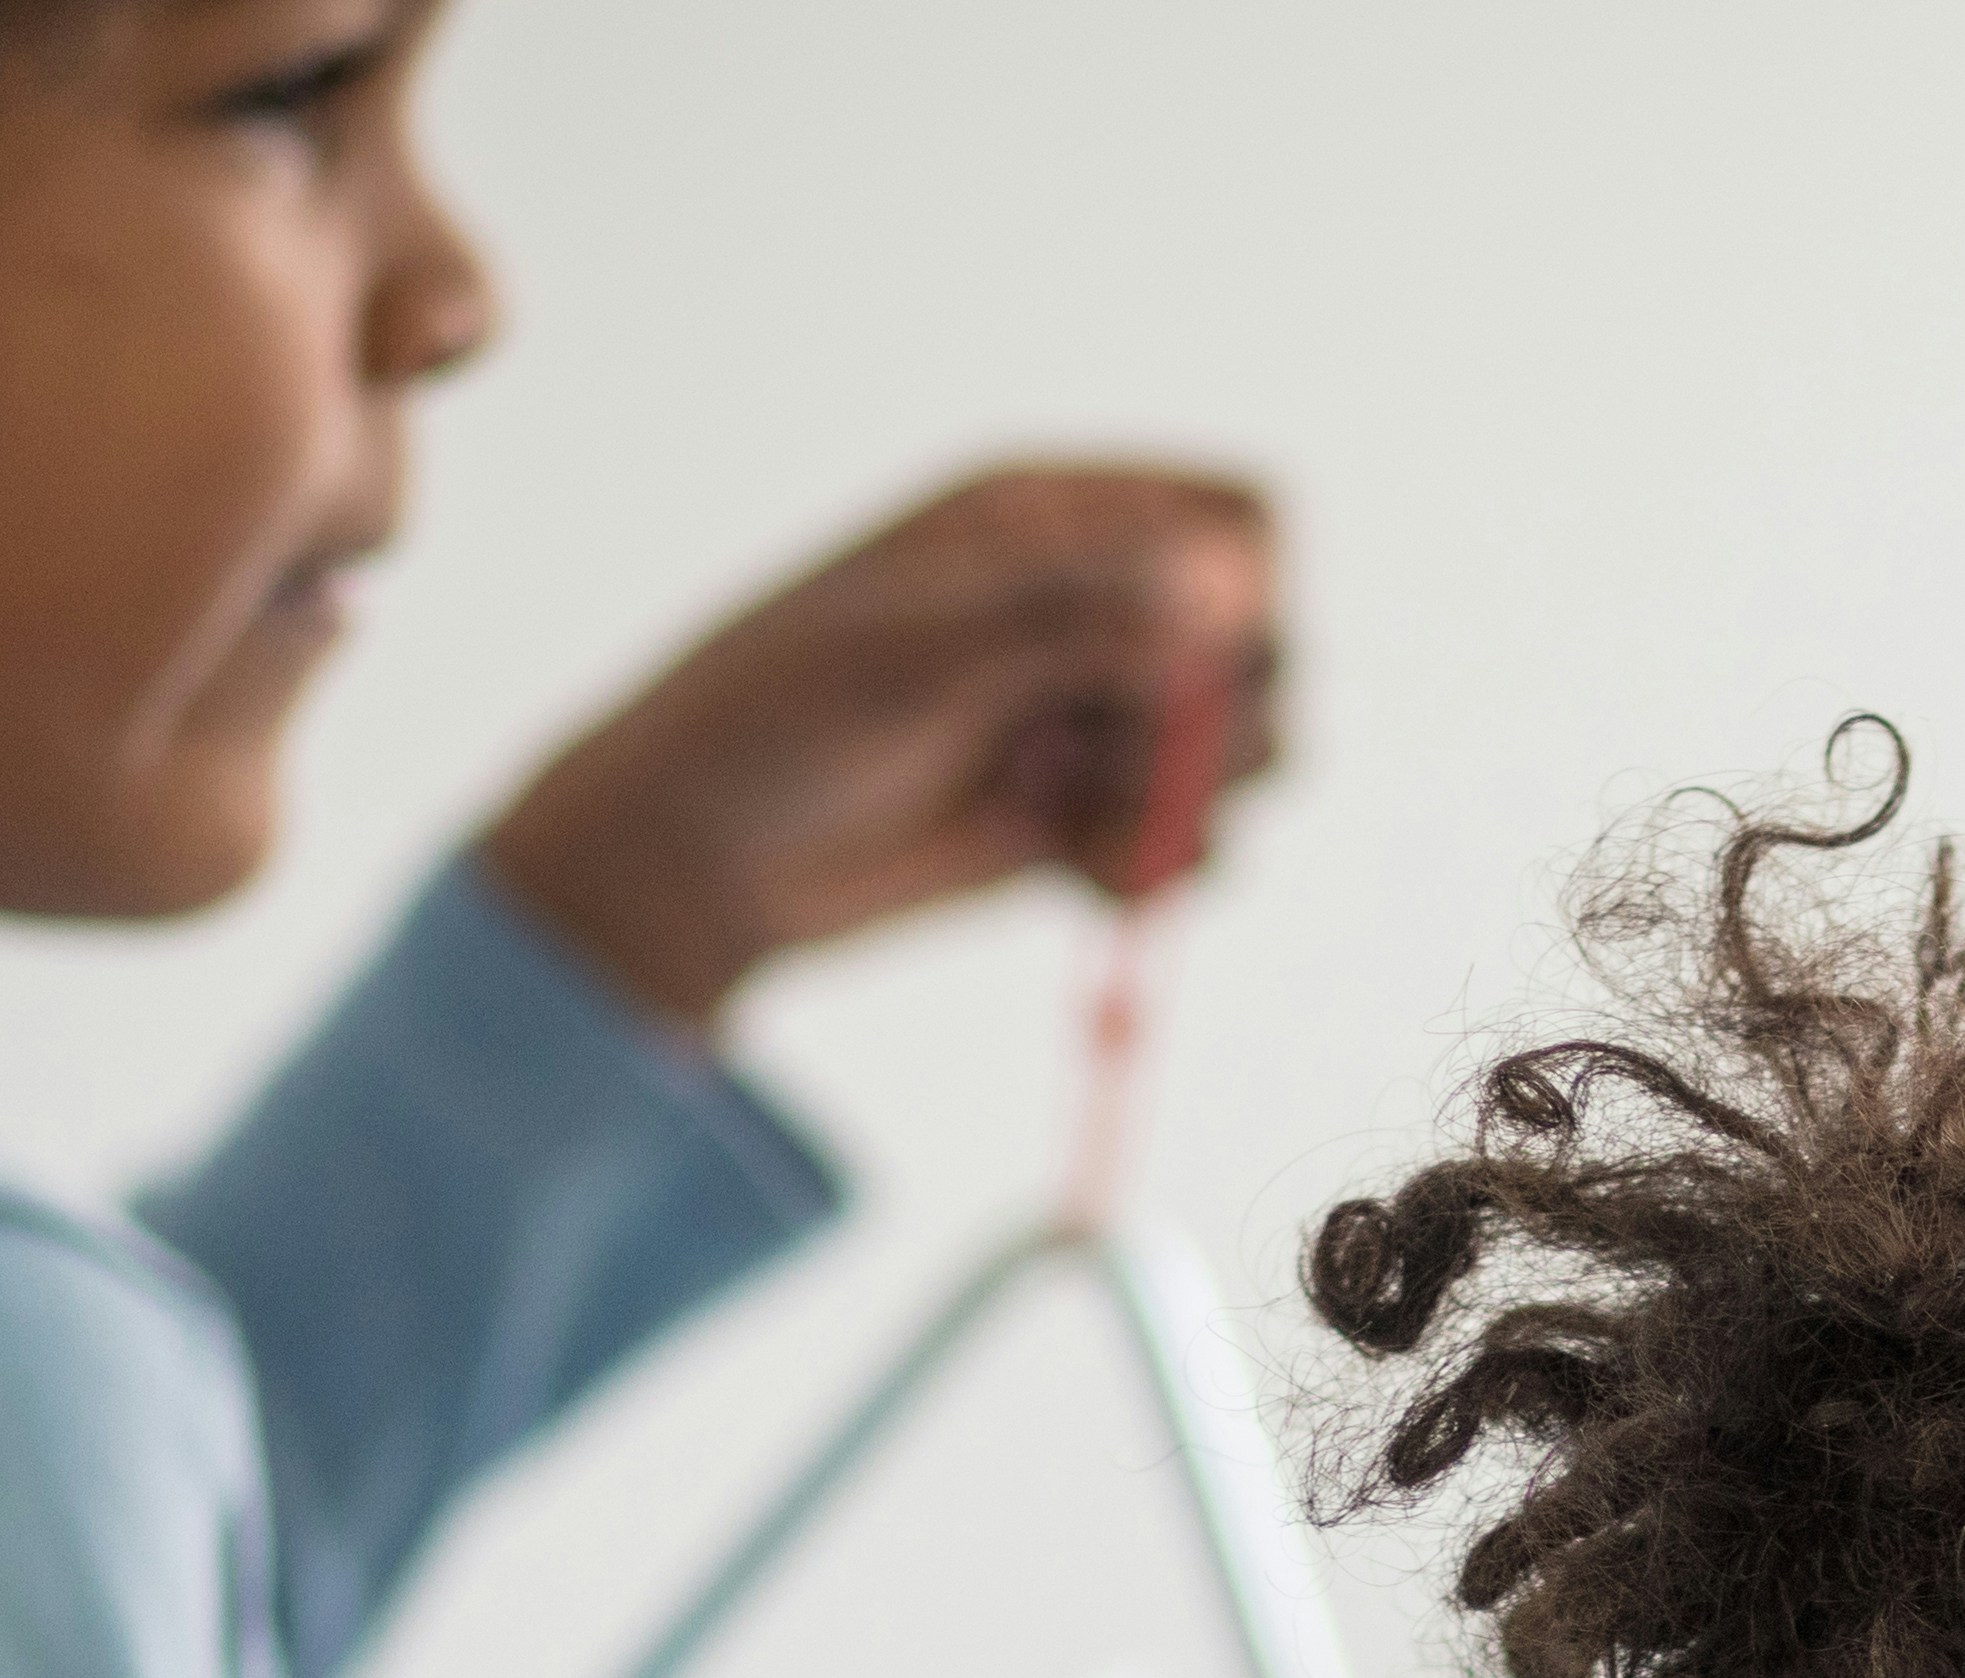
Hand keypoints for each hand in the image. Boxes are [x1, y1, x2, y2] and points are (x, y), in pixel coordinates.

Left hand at [476, 464, 1285, 1032]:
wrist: (700, 858)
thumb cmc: (778, 719)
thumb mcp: (923, 653)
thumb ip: (1077, 620)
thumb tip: (1223, 599)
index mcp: (1050, 518)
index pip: (1240, 519)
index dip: (1248, 595)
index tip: (1187, 665)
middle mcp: (1090, 605)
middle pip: (1264, 645)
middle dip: (1212, 720)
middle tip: (1106, 756)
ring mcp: (1092, 715)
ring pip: (1246, 752)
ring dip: (1178, 799)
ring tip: (1067, 816)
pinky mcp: (1085, 814)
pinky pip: (1193, 845)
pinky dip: (1149, 869)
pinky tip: (1066, 871)